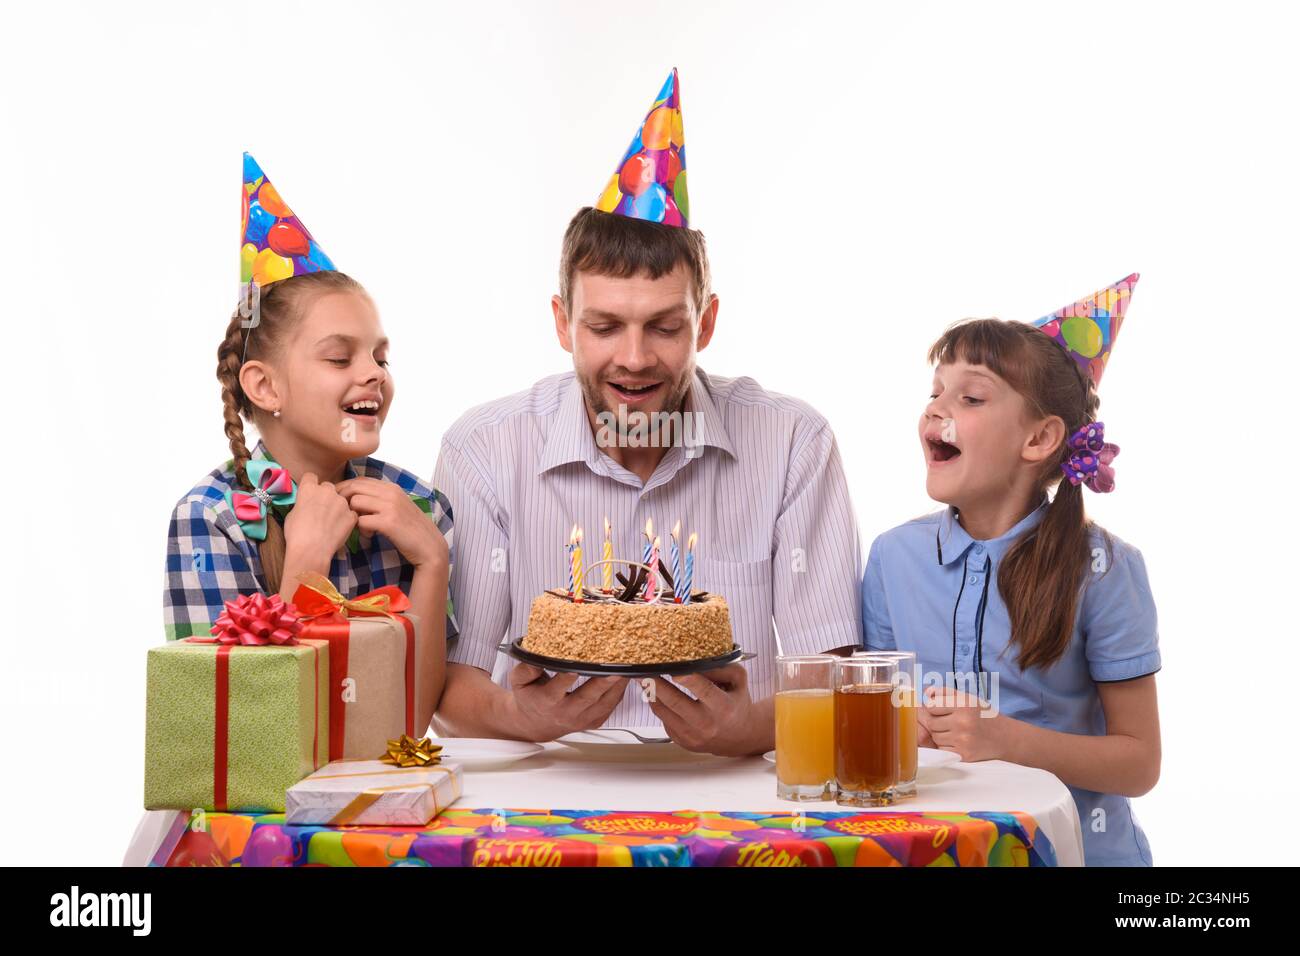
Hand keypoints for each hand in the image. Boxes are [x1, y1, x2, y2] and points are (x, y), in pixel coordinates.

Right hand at [283, 472, 356, 568]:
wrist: (311, 550)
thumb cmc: (296, 534)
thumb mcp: (292, 514)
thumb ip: (302, 503)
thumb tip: (306, 504)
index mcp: (309, 488)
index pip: (311, 477)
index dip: (310, 485)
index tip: (310, 493)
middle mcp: (327, 491)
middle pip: (328, 486)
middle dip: (325, 495)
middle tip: (321, 510)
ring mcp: (341, 502)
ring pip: (340, 500)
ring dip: (337, 507)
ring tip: (330, 523)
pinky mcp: (351, 515)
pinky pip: (350, 513)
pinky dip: (346, 519)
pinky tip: (338, 529)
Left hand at [334, 476, 447, 567]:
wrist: (430, 547)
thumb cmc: (411, 530)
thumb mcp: (397, 508)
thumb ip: (380, 500)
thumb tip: (356, 499)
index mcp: (392, 488)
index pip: (360, 480)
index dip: (345, 489)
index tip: (340, 503)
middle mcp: (391, 493)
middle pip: (354, 487)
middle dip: (342, 501)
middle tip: (344, 516)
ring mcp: (391, 506)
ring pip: (355, 502)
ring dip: (353, 516)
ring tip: (363, 528)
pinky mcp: (389, 522)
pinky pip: (362, 520)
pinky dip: (361, 529)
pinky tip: (370, 535)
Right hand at [508, 664, 628, 740]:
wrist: (537, 724)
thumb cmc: (531, 698)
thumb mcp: (519, 681)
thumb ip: (525, 669)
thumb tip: (536, 658)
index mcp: (547, 701)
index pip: (557, 688)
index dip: (566, 678)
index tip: (574, 667)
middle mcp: (566, 712)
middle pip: (587, 697)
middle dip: (602, 682)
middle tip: (615, 668)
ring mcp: (583, 718)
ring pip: (604, 702)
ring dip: (617, 685)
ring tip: (627, 667)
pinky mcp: (595, 720)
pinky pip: (611, 706)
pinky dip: (620, 691)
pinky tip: (626, 676)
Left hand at [647, 664, 761, 755]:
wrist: (739, 737)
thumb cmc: (737, 704)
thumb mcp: (738, 681)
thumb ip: (721, 667)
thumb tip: (695, 661)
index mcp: (723, 707)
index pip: (703, 690)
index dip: (686, 678)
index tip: (673, 668)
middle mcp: (707, 724)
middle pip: (674, 701)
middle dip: (656, 683)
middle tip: (643, 669)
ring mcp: (692, 735)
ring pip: (663, 710)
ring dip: (651, 692)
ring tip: (644, 678)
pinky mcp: (681, 740)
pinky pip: (663, 719)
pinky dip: (658, 704)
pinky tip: (657, 694)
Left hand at [918, 686, 1008, 761]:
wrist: (1004, 737)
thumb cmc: (983, 715)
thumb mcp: (967, 698)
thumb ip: (945, 692)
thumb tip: (925, 692)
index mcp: (963, 704)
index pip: (931, 706)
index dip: (933, 708)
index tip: (940, 709)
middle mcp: (963, 722)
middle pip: (931, 723)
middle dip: (936, 722)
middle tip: (948, 722)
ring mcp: (963, 740)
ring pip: (935, 737)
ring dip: (940, 735)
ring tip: (954, 731)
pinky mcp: (964, 754)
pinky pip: (942, 749)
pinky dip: (946, 746)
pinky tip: (957, 741)